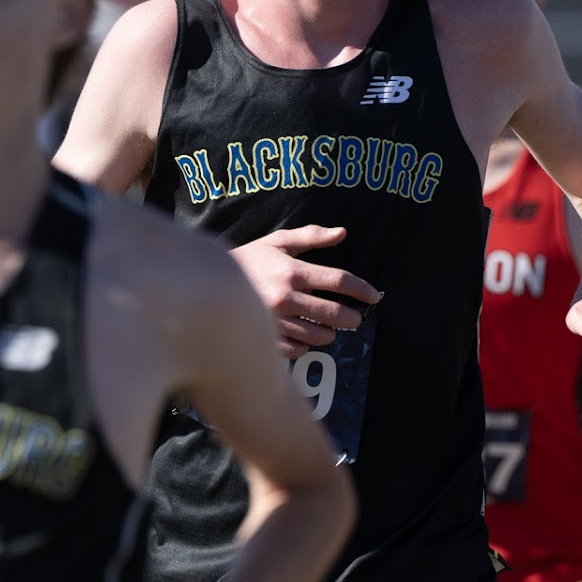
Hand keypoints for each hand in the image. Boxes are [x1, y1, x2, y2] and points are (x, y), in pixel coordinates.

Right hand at [230, 225, 381, 358]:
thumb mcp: (277, 242)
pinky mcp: (265, 338)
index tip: (373, 296)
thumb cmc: (248, 259)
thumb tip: (342, 233)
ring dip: (329, 333)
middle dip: (351, 318)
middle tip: (355, 319)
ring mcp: (275, 321)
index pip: (339, 281)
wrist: (207, 282)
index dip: (362, 289)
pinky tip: (304, 337)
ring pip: (318, 335)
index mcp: (292, 272)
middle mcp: (286, 298)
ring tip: (329, 329)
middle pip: (333, 313)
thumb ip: (310, 236)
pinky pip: (297, 348)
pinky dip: (306, 344)